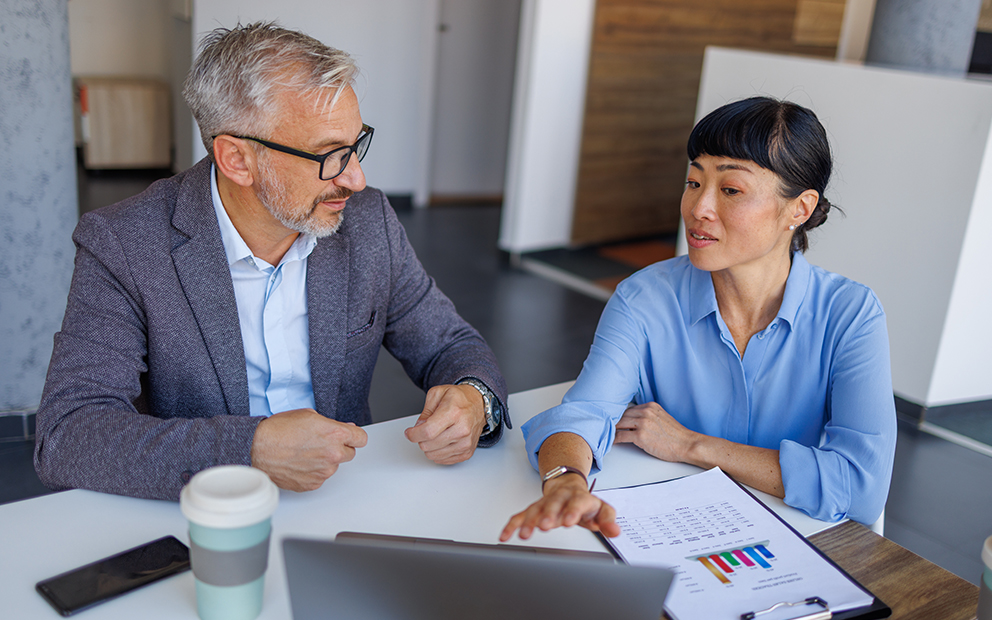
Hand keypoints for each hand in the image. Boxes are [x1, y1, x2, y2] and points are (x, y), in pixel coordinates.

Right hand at [250, 408, 367, 491]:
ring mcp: (323, 472)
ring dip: (325, 460)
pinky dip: (313, 472)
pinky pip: (320, 477)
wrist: (256, 448)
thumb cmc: (278, 430)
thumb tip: (345, 430)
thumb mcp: (309, 415)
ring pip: (333, 466)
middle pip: (350, 453)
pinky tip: (300, 463)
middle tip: (321, 443)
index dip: (354, 436)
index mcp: (335, 435)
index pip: (361, 439)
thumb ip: (332, 425)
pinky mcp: (313, 484)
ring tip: (304, 452)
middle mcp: (333, 455)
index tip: (350, 437)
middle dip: (339, 448)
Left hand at [404, 384, 486, 463]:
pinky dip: (438, 452)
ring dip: (430, 446)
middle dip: (421, 439)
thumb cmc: (459, 398)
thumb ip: (424, 412)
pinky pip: (443, 460)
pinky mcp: (467, 452)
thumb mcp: (437, 394)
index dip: (413, 434)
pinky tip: (442, 441)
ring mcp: (465, 442)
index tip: (410, 433)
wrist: (478, 404)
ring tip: (436, 434)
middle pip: (428, 445)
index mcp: (453, 412)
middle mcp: (462, 429)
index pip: (427, 432)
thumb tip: (418, 428)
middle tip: (426, 429)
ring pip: (434, 455)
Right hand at [500, 474, 619, 540]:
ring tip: (524, 534)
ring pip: (536, 508)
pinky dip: (512, 524)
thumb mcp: (602, 510)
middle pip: (553, 503)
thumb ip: (608, 521)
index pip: (577, 502)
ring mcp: (546, 502)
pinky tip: (505, 535)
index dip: (573, 511)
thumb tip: (615, 531)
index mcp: (580, 497)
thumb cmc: (586, 503)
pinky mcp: (535, 508)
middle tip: (544, 526)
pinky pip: (521, 514)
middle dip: (548, 514)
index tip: (568, 521)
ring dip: (529, 521)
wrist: (569, 486)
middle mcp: (561, 497)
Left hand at [614, 402, 698, 462]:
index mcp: (651, 406)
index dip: (620, 416)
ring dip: (612, 430)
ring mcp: (642, 423)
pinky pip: (621, 436)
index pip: (629, 409)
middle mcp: (645, 412)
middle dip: (614, 422)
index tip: (613, 420)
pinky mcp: (640, 436)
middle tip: (605, 427)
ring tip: (606, 434)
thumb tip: (634, 422)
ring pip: (619, 424)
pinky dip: (614, 439)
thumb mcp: (662, 418)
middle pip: (622, 415)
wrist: (686, 444)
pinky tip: (612, 442)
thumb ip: (649, 416)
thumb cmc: (676, 435)